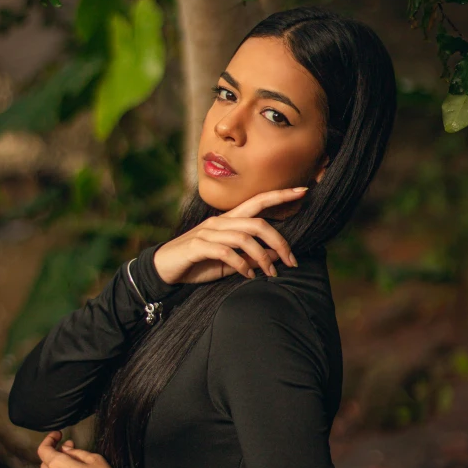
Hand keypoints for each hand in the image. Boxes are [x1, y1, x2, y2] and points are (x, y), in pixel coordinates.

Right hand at [153, 186, 307, 284]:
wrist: (164, 269)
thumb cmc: (199, 263)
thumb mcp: (230, 262)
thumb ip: (252, 256)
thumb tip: (277, 255)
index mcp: (229, 220)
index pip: (258, 201)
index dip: (280, 195)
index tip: (303, 190)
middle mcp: (220, 221)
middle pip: (257, 222)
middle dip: (279, 241)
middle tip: (292, 261)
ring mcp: (208, 232)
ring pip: (244, 237)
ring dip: (263, 258)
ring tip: (271, 275)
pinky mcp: (198, 246)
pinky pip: (226, 251)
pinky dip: (242, 265)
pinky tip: (249, 276)